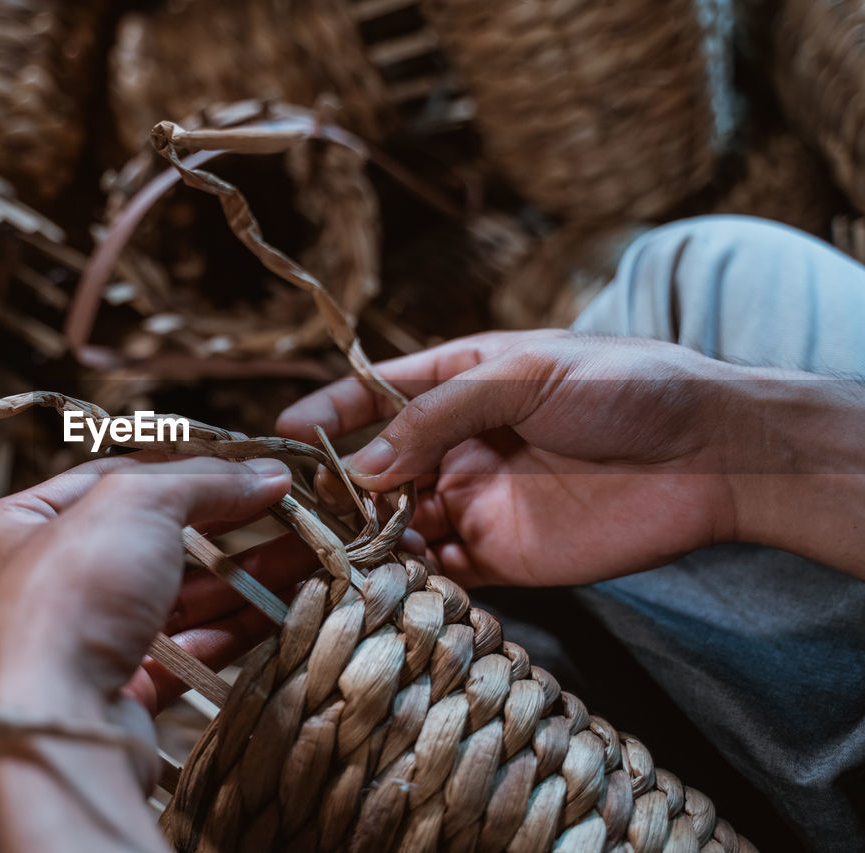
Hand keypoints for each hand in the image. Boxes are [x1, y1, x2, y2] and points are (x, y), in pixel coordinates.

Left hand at [0, 453, 291, 851]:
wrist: (57, 728)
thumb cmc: (69, 596)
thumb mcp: (134, 503)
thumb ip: (201, 480)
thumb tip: (266, 474)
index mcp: (11, 527)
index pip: (109, 478)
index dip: (183, 468)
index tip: (249, 467)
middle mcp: (35, 585)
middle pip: (148, 539)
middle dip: (224, 524)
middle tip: (288, 511)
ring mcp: (77, 644)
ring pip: (173, 598)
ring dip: (242, 576)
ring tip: (306, 555)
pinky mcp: (116, 694)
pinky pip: (183, 651)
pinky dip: (233, 628)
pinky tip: (284, 606)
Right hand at [278, 330, 749, 586]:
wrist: (715, 453)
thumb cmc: (626, 387)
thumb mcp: (522, 375)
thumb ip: (438, 415)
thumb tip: (362, 462)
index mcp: (461, 386)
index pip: (376, 397)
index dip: (327, 414)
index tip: (281, 434)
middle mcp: (458, 447)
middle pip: (375, 469)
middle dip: (331, 488)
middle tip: (290, 511)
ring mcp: (477, 503)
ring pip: (397, 525)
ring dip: (360, 538)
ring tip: (321, 554)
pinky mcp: (504, 557)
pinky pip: (440, 574)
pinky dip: (406, 579)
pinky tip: (377, 583)